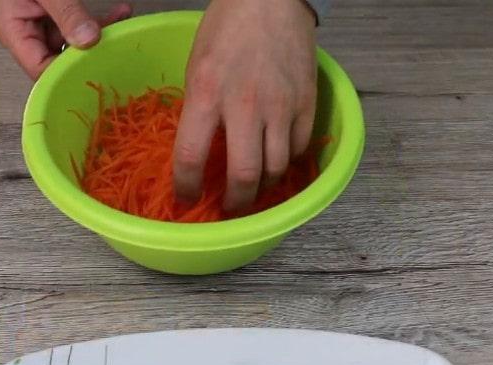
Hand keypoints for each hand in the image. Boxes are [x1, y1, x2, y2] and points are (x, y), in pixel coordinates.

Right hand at [0, 0, 131, 79]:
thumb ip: (66, 13)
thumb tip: (88, 38)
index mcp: (12, 31)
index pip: (39, 68)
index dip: (65, 73)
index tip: (92, 67)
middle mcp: (26, 32)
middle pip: (59, 60)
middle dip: (88, 55)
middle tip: (112, 49)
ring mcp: (42, 25)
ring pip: (74, 44)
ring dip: (99, 36)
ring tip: (121, 24)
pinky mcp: (57, 17)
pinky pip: (79, 27)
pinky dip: (99, 22)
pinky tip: (119, 13)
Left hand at [174, 0, 316, 211]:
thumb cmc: (226, 29)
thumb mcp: (196, 68)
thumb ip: (199, 110)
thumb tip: (203, 150)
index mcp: (206, 94)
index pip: (191, 157)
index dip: (186, 188)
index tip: (185, 198)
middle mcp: (245, 106)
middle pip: (244, 176)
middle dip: (234, 202)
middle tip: (228, 207)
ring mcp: (281, 106)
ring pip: (276, 169)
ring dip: (263, 188)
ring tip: (254, 189)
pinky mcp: (306, 103)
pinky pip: (298, 149)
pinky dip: (286, 162)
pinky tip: (276, 161)